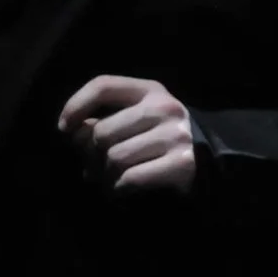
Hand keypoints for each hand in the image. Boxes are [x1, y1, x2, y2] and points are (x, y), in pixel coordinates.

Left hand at [57, 75, 198, 193]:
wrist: (213, 160)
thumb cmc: (166, 137)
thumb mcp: (142, 117)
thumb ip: (110, 119)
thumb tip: (74, 134)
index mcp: (151, 91)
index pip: (104, 86)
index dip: (76, 105)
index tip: (64, 128)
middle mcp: (164, 109)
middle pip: (103, 132)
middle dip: (90, 155)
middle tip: (92, 168)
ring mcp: (175, 137)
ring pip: (114, 158)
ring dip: (104, 176)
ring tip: (107, 181)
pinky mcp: (180, 164)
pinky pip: (130, 178)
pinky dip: (118, 189)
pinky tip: (120, 190)